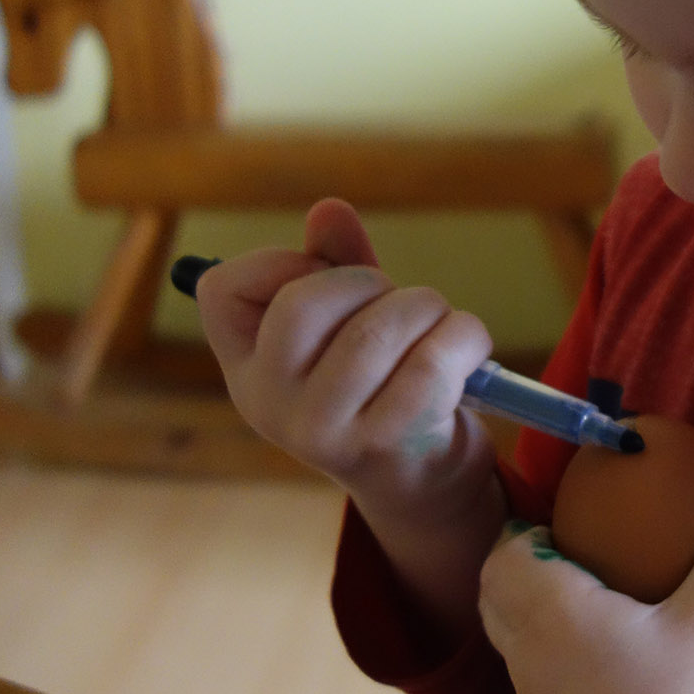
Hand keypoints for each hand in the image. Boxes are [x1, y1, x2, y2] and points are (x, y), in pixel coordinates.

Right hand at [198, 198, 505, 628]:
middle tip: (402, 302)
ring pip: (375, 329)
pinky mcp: (384, 446)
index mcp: (248, 369)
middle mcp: (270, 404)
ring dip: (428, 307)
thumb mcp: (352, 321)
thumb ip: (337, 263)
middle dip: (370, 282)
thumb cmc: (384, 385)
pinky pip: (429, 364)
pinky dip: (463, 338)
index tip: (323, 276)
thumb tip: (330, 210)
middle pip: (304, 302)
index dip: (279, 262)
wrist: (423, 484)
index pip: (223, 289)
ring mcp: (322, 431)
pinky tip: (470, 350)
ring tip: (445, 323)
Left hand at [479, 497, 693, 693]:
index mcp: (553, 615)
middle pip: (495, 600)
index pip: (503, 557)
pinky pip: (539, 688)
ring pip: (514, 648)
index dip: (525, 533)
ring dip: (536, 620)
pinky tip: (616, 674)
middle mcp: (530, 660)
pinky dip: (557, 665)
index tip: (564, 522)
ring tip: (597, 610)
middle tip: (576, 555)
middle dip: (521, 570)